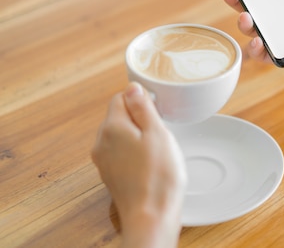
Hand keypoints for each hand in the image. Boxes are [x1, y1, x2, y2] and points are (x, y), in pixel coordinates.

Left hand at [92, 83, 186, 247]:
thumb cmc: (159, 176)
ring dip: (138, 137)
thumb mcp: (158, 133)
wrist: (151, 216)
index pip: (120, 97)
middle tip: (161, 133)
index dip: (141, 100)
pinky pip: (122, 153)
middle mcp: (101, 142)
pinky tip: (151, 165)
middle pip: (119, 116)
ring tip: (157, 151)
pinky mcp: (111, 175)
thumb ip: (143, 108)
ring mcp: (104, 160)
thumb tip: (133, 87)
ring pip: (121, 135)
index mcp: (112, 127)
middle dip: (140, 119)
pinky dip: (135, 153)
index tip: (158, 111)